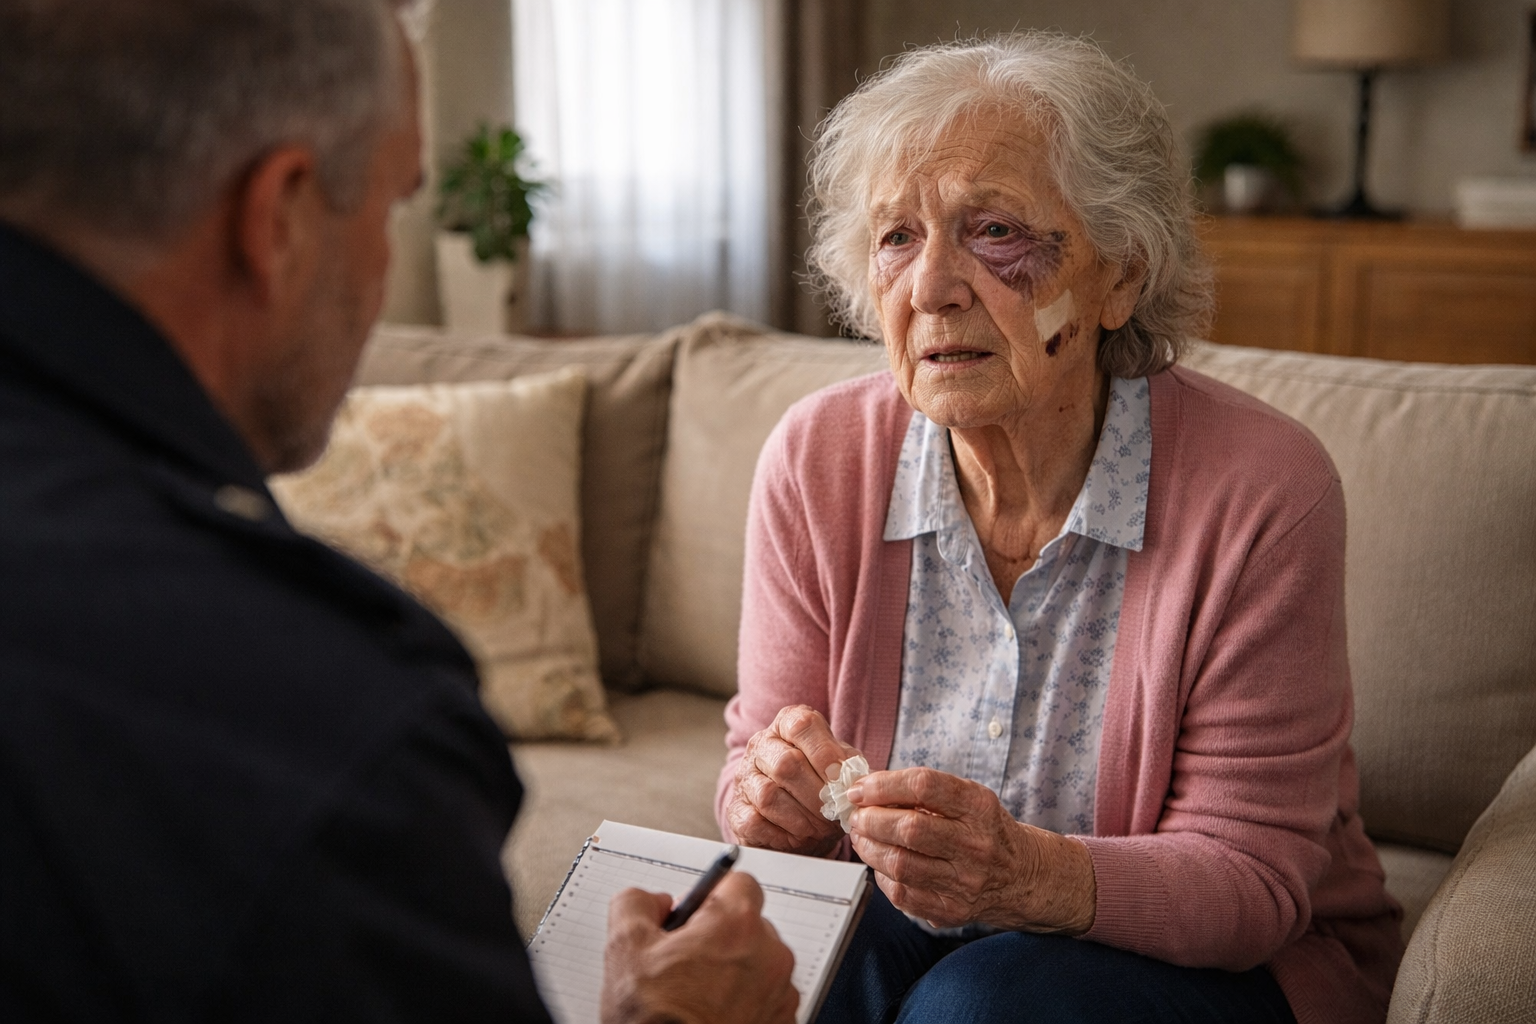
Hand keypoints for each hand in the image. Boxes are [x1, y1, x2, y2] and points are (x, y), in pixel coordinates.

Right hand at [601, 872, 797, 1023]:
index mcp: (737, 924)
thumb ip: (637, 902)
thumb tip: (653, 901)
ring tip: (696, 995)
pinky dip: (745, 1002)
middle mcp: (770, 954)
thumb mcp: (623, 946)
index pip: (738, 882)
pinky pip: (766, 997)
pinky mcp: (783, 1022)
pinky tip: (713, 1015)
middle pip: (748, 924)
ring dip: (733, 971)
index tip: (692, 915)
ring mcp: (781, 992)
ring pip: (758, 962)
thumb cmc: (656, 1020)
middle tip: (684, 962)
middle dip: (719, 937)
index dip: (709, 896)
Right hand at [727, 705, 860, 856]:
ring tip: (819, 827)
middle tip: (833, 811)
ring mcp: (745, 777)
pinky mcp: (736, 810)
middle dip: (817, 794)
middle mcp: (761, 746)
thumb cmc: (820, 790)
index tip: (839, 777)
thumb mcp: (839, 771)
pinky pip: (755, 821)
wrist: (796, 824)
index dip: (824, 752)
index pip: (802, 724)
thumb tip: (854, 779)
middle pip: (786, 763)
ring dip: (802, 817)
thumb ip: (849, 768)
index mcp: (788, 726)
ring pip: (769, 795)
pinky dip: (782, 834)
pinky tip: (796, 836)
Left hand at [846, 767, 1095, 933]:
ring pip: (899, 864)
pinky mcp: (953, 910)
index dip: (883, 785)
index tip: (860, 788)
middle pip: (908, 828)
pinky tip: (881, 864)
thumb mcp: (968, 798)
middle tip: (857, 815)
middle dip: (870, 819)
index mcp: (979, 807)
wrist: (1022, 875)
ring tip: (862, 837)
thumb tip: (866, 789)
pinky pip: (902, 894)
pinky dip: (881, 876)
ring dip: (868, 848)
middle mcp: (976, 845)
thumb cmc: (985, 829)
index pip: (924, 786)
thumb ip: (923, 792)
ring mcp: (965, 881)